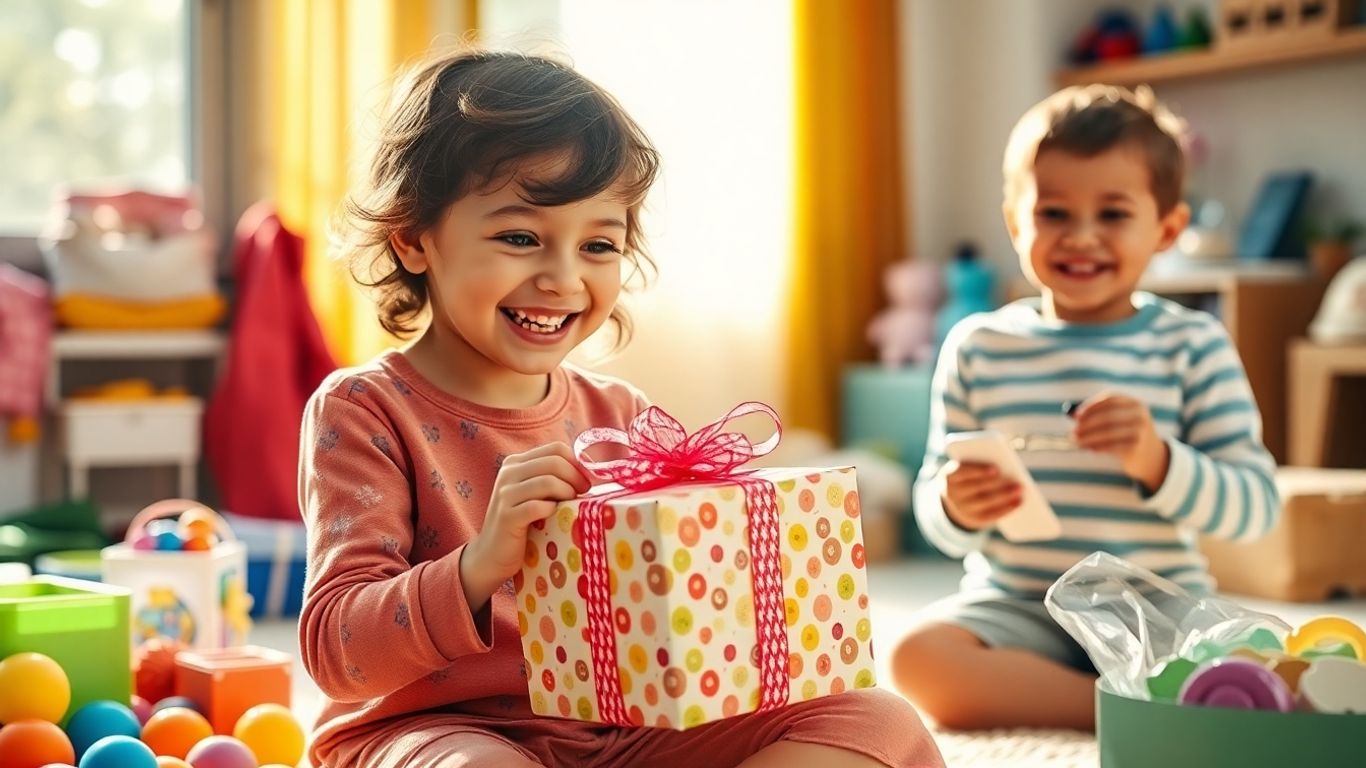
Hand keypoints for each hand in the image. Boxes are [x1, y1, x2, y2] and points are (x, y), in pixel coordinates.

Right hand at [460, 442, 590, 611]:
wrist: (491, 554)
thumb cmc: (521, 524)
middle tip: (583, 493)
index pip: (556, 448)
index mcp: (516, 463)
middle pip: (554, 462)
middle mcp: (508, 473)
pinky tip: (553, 516)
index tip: (585, 481)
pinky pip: (537, 506)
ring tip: (570, 504)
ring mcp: (505, 494)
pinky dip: (551, 509)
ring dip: (567, 493)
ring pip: (547, 481)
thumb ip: (551, 478)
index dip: (576, 462)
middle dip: (576, 477)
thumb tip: (587, 472)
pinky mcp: (506, 516)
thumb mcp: (534, 494)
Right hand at [940, 460, 1020, 530]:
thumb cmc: (969, 477)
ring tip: (1019, 490)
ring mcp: (962, 508)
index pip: (962, 472)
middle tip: (1016, 481)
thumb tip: (1006, 469)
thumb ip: (981, 466)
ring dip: (1004, 496)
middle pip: (976, 488)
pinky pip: (990, 515)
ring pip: (985, 502)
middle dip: (997, 484)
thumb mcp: (969, 469)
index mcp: (949, 476)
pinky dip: (1006, 509)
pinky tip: (1018, 502)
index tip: (996, 469)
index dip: (978, 471)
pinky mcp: (973, 519)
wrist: (956, 500)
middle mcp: (952, 494)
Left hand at [1072, 392, 1169, 489]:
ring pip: (1108, 433)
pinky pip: (1112, 446)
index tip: (1075, 416)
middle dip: (1087, 424)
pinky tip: (1090, 449)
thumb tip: (1071, 414)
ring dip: (1088, 438)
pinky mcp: (1137, 447)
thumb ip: (1097, 415)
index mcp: (1134, 403)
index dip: (1091, 406)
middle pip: (1107, 416)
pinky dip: (1098, 447)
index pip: (1110, 399)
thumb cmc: (1127, 434)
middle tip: (1073, 432)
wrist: (1151, 456)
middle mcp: (1140, 415)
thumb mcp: (1118, 421)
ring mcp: (1141, 431)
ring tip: (1076, 442)